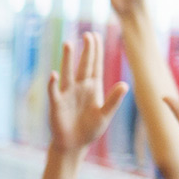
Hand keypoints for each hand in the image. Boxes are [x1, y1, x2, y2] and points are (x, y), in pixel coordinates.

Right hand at [46, 34, 129, 155]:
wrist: (74, 144)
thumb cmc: (90, 129)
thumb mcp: (105, 115)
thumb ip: (114, 100)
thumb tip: (124, 84)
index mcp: (93, 88)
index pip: (95, 65)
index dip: (96, 51)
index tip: (95, 36)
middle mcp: (80, 87)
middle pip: (83, 65)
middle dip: (86, 50)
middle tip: (87, 34)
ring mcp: (67, 94)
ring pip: (68, 73)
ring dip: (68, 59)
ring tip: (68, 44)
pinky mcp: (57, 104)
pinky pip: (55, 92)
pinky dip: (53, 84)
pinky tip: (54, 75)